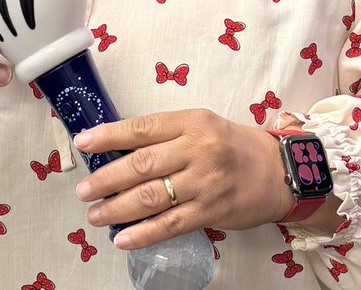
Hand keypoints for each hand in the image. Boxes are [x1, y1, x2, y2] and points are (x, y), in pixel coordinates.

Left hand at [73, 109, 290, 248]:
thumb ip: (168, 135)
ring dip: (118, 208)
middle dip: (107, 178)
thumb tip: (120, 150)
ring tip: (95, 214)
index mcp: (192, 121)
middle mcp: (198, 148)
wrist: (277, 170)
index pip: (143, 128)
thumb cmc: (233, 146)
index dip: (110, 136)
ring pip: (152, 196)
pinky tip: (123, 239)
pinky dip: (143, 234)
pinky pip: (171, 224)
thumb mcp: (203, 126)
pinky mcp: (211, 211)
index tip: (84, 143)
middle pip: (143, 164)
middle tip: (83, 190)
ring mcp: (205, 182)